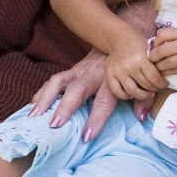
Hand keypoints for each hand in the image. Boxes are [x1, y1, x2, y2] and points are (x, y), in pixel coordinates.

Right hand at [29, 48, 156, 140]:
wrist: (123, 40)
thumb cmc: (133, 65)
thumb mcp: (142, 80)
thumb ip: (143, 98)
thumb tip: (142, 118)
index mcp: (112, 80)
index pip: (105, 101)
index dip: (96, 118)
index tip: (87, 136)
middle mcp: (94, 74)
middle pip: (77, 90)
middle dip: (65, 107)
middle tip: (54, 125)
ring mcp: (80, 70)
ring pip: (59, 81)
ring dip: (46, 98)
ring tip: (34, 117)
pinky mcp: (72, 70)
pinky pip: (53, 80)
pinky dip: (42, 92)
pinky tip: (33, 106)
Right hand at [106, 33, 166, 100]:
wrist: (120, 39)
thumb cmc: (139, 44)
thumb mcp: (151, 49)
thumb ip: (157, 63)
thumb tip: (166, 78)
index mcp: (140, 58)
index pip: (154, 78)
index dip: (162, 84)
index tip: (164, 84)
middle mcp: (128, 66)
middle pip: (145, 85)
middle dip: (154, 89)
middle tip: (157, 88)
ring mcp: (117, 72)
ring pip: (132, 92)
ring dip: (142, 95)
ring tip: (147, 93)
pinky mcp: (109, 75)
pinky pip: (117, 92)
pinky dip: (126, 96)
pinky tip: (133, 93)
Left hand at [149, 28, 176, 75]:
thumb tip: (158, 41)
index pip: (163, 34)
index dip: (156, 41)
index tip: (156, 45)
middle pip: (161, 50)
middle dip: (153, 56)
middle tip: (152, 58)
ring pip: (165, 63)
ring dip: (158, 66)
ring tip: (157, 66)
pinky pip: (172, 70)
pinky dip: (166, 72)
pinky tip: (164, 71)